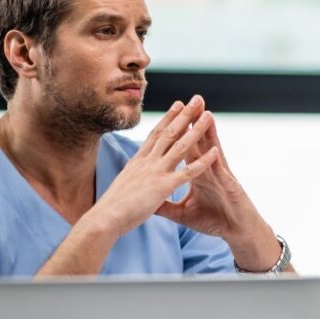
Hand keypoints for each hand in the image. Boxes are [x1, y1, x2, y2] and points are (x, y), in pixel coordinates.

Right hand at [91, 99, 219, 238]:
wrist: (104, 219)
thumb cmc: (111, 208)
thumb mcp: (123, 186)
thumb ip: (133, 178)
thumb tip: (133, 175)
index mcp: (138, 162)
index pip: (156, 134)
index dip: (168, 118)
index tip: (178, 104)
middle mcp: (147, 162)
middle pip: (169, 132)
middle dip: (184, 115)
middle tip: (197, 99)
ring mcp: (155, 172)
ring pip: (180, 146)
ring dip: (196, 130)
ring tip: (210, 115)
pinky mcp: (163, 186)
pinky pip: (188, 172)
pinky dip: (203, 161)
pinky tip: (215, 151)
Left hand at [154, 96, 280, 270]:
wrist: (237, 233)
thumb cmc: (215, 221)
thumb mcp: (183, 214)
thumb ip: (166, 205)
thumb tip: (147, 201)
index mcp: (198, 173)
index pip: (186, 147)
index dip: (179, 131)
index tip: (171, 113)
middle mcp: (210, 170)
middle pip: (201, 141)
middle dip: (195, 121)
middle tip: (192, 99)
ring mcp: (222, 177)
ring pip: (214, 151)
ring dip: (210, 133)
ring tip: (207, 114)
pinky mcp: (231, 189)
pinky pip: (223, 174)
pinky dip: (218, 163)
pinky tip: (216, 152)